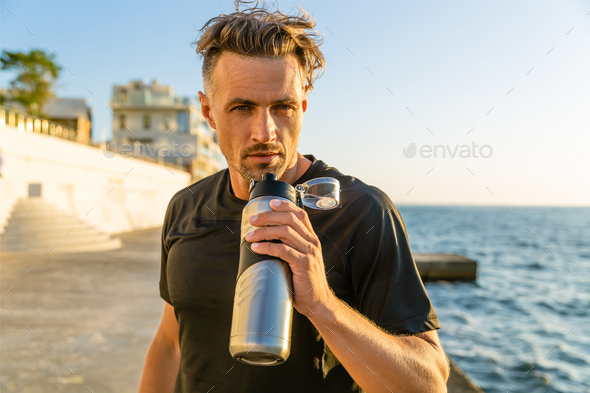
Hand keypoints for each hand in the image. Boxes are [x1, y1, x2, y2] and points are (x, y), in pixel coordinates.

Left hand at [246, 198, 334, 317]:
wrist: (317, 302)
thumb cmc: (304, 282)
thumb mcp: (300, 259)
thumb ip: (290, 247)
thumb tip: (267, 239)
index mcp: (311, 239)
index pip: (300, 215)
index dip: (285, 206)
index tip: (270, 203)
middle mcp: (312, 242)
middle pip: (290, 220)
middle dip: (268, 217)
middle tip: (252, 220)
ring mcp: (309, 253)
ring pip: (285, 232)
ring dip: (264, 231)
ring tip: (250, 235)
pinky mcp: (304, 264)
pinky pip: (283, 250)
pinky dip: (267, 246)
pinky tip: (256, 248)